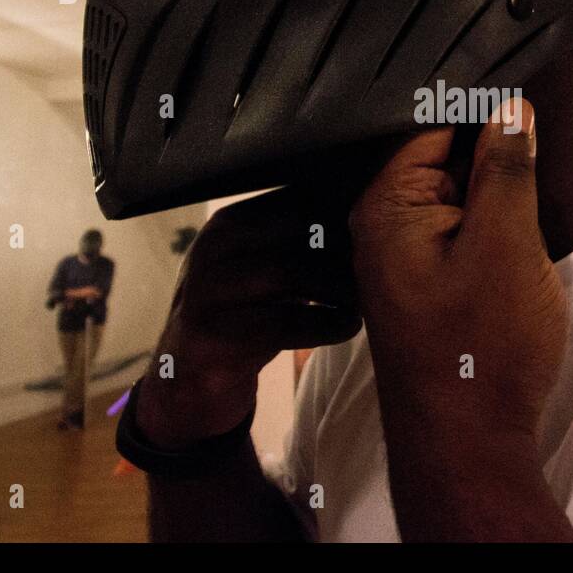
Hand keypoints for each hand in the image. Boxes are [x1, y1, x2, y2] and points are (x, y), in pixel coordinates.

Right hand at [135, 187, 361, 448]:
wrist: (191, 375)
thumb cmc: (246, 312)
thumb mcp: (265, 268)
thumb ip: (302, 241)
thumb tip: (373, 214)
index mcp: (231, 222)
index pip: (295, 197)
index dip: (343, 210)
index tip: (381, 228)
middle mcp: (215, 247)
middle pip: (298, 228)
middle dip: (345, 246)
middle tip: (380, 264)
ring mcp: (209, 290)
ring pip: (291, 272)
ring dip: (340, 286)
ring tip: (365, 297)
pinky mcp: (214, 335)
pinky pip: (284, 323)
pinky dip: (327, 324)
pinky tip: (349, 325)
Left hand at [349, 98, 566, 445]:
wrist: (469, 447)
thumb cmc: (481, 353)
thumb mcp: (506, 244)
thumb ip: (506, 169)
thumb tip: (510, 110)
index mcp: (385, 207)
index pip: (432, 124)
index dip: (484, 114)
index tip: (524, 108)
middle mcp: (383, 228)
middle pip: (445, 158)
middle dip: (493, 160)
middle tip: (527, 177)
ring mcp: (404, 259)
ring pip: (460, 199)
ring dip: (497, 203)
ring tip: (518, 230)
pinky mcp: (428, 286)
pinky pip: (461, 236)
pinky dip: (492, 236)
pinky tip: (512, 256)